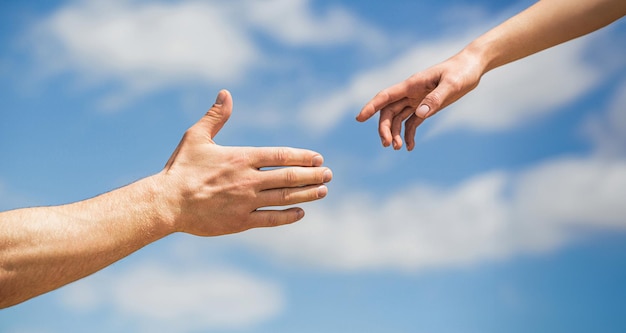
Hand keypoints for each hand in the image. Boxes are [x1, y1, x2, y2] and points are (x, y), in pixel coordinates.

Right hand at [157, 90, 331, 235]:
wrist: (166, 203)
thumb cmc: (180, 169)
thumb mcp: (196, 137)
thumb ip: (215, 117)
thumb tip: (225, 93)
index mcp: (241, 158)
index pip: (281, 156)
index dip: (303, 157)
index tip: (318, 159)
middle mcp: (248, 180)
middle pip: (289, 177)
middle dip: (313, 175)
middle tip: (329, 174)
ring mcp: (246, 202)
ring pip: (284, 197)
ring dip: (307, 194)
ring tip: (323, 191)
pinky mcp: (240, 222)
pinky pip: (271, 219)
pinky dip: (288, 216)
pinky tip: (300, 212)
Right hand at [356, 50, 483, 150]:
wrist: (472, 66)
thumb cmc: (462, 71)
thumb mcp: (452, 84)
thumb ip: (436, 98)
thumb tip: (420, 114)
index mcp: (412, 84)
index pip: (385, 96)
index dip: (371, 107)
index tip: (359, 118)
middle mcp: (410, 93)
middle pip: (388, 112)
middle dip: (385, 128)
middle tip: (388, 145)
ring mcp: (417, 100)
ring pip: (398, 119)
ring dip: (395, 134)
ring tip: (397, 148)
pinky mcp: (426, 106)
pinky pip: (411, 122)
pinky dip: (408, 135)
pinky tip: (409, 147)